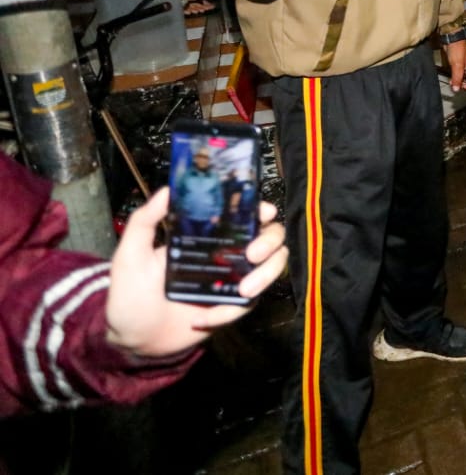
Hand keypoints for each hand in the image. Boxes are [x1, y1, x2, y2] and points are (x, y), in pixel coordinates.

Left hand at [104, 188, 287, 359]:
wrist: (132, 340)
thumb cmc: (129, 295)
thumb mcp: (130, 254)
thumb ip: (144, 221)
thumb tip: (167, 190)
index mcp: (206, 237)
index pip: (243, 215)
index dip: (260, 210)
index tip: (264, 212)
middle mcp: (225, 254)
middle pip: (270, 237)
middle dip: (270, 242)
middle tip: (253, 254)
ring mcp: (232, 279)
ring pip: (272, 267)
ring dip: (265, 276)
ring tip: (243, 290)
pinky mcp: (233, 305)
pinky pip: (249, 304)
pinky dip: (230, 311)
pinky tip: (203, 318)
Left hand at [446, 38, 465, 92]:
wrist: (451, 41)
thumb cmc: (458, 48)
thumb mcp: (457, 65)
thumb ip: (457, 78)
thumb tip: (457, 88)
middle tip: (461, 85)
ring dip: (460, 82)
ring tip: (454, 82)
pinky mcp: (460, 66)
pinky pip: (460, 76)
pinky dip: (456, 79)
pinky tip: (452, 79)